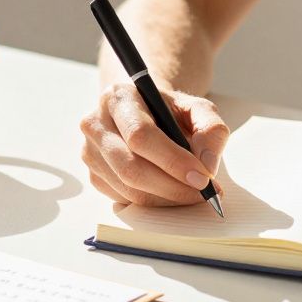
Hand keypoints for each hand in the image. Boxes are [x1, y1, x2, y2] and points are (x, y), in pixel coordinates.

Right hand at [80, 83, 229, 206]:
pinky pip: (124, 199)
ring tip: (193, 193)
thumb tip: (207, 166)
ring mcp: (90, 152)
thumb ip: (211, 130)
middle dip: (172, 187)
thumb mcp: (197, 108)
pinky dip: (154, 202)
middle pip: (131, 167)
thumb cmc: (170, 111)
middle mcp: (96, 124)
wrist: (146, 113)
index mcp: (119, 98)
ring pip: (128, 189)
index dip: (172, 160)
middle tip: (203, 193)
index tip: (202, 177)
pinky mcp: (94, 175)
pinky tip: (171, 192)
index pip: (140, 135)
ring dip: (166, 198)